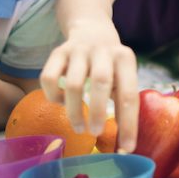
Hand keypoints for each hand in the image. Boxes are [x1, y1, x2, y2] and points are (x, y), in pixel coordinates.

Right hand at [39, 27, 138, 152]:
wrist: (92, 29)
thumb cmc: (111, 65)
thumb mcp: (123, 76)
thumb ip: (123, 102)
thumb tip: (124, 144)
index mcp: (125, 58)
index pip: (129, 94)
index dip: (128, 123)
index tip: (127, 148)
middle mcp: (103, 51)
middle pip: (100, 82)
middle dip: (98, 112)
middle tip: (95, 133)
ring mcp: (78, 50)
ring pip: (73, 83)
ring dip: (75, 110)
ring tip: (79, 127)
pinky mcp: (57, 52)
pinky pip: (49, 77)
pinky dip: (53, 96)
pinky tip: (61, 103)